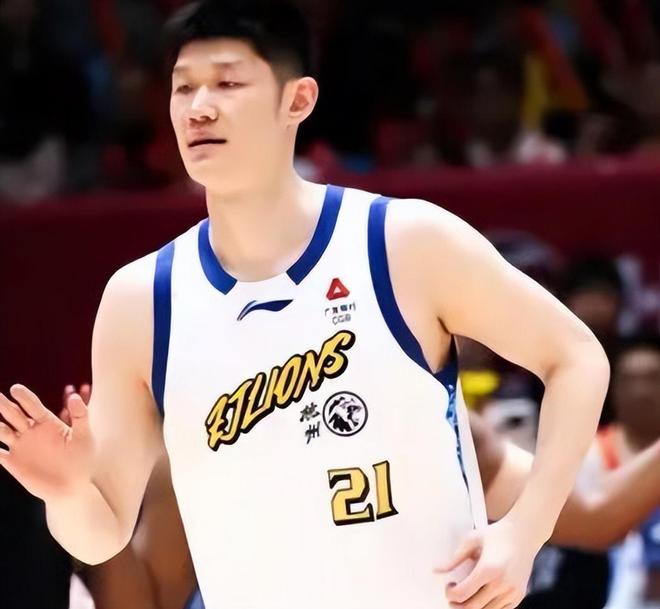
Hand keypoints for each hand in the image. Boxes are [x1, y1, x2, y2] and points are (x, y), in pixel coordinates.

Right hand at [0, 384, 93, 500]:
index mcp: (48, 422)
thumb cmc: (82, 459)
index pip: (33, 406)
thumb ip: (80, 416)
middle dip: (4, 404)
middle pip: (14, 414)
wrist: (72, 486)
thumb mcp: (85, 436)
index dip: (24, 397)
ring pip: (2, 430)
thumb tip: (74, 396)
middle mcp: (31, 431)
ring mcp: (21, 446)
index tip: (15, 388)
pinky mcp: (13, 462)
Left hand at [434, 517, 538, 608]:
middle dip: (457, 605)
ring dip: (472, 608)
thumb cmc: (498, 534)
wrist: (524, 533)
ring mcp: (512, 592)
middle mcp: (501, 584)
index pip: (462, 593)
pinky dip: (487, 608)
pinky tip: (481, 596)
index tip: (449, 586)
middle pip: (472, 608)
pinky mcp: (519, 596)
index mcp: (488, 569)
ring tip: (466, 595)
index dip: (450, 593)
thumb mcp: (472, 539)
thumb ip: (454, 558)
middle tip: (452, 596)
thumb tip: (437, 570)